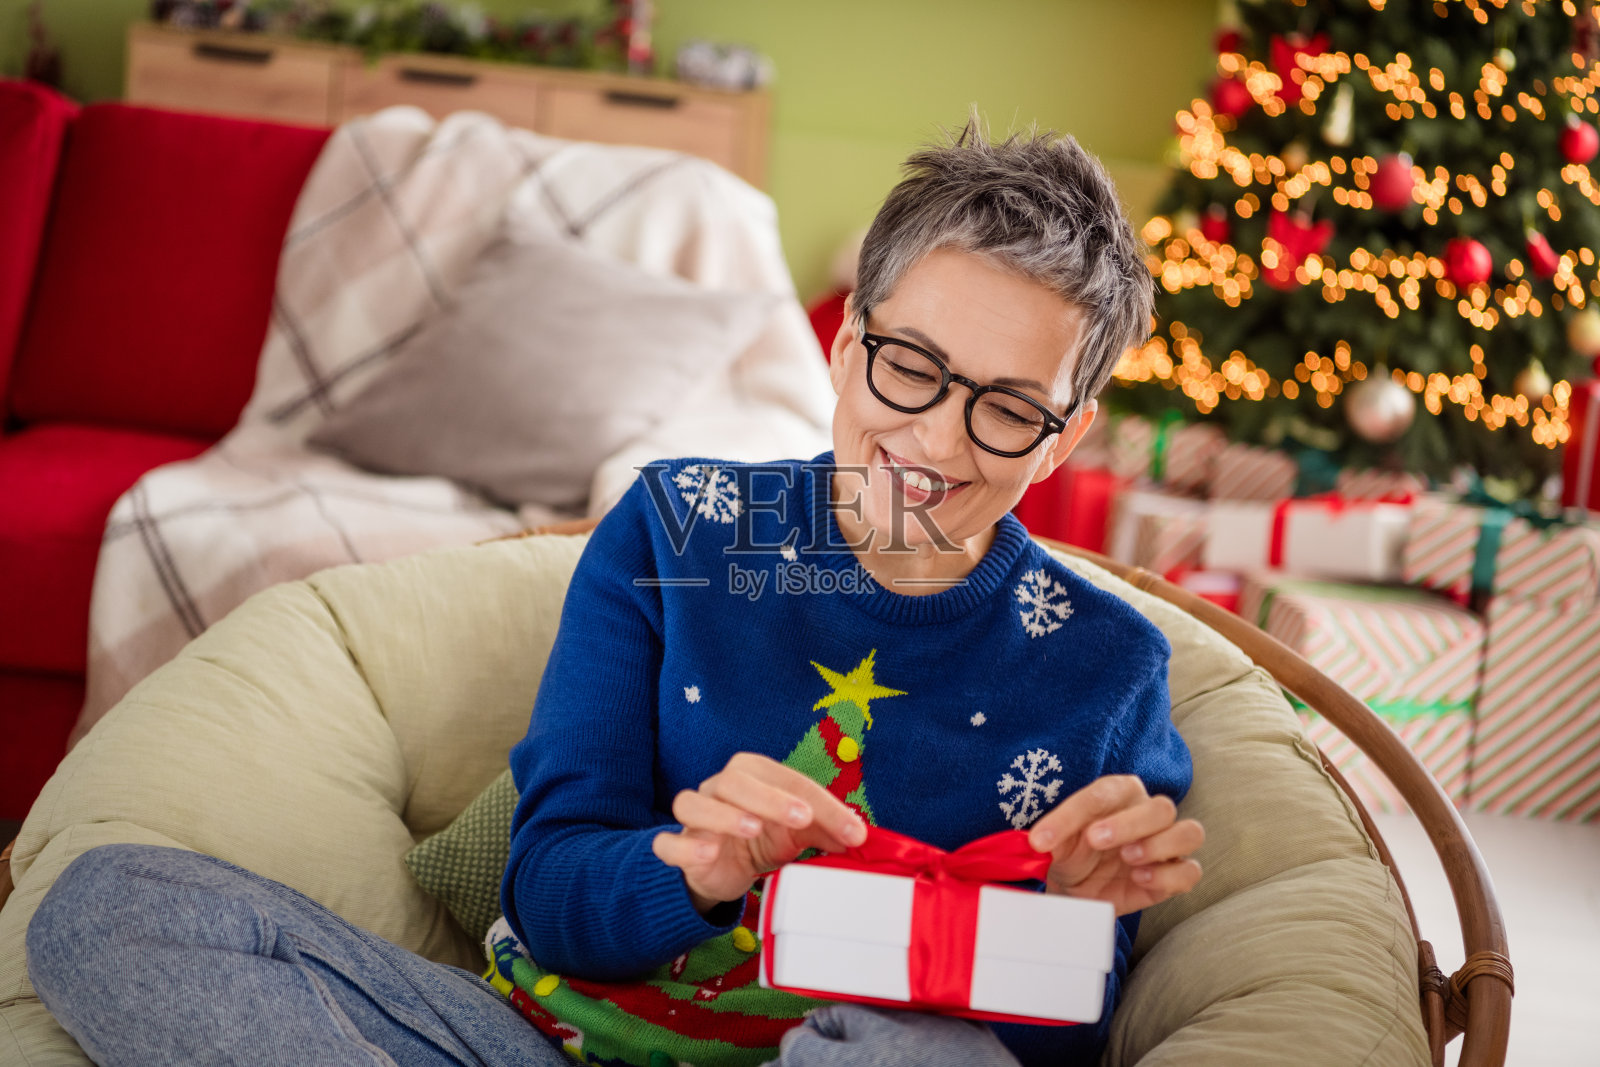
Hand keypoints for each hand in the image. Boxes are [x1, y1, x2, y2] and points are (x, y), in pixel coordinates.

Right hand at [652, 752, 868, 913]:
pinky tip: (708, 852)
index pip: (787, 780)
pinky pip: (668, 843)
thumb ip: (826, 829)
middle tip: (802, 818)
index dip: (821, 804)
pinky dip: (685, 846)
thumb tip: (857, 834)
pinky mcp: (678, 849)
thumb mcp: (797, 834)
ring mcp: (694, 818)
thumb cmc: (760, 840)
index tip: (850, 829)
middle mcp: (719, 789)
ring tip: (752, 829)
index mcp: (753, 776)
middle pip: (734, 781)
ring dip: (723, 815)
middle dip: (770, 798)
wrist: (721, 870)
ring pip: (693, 803)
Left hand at [1026, 774, 1203, 916]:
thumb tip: (1036, 842)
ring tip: (1128, 859)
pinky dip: (1169, 875)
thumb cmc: (1069, 854)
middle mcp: (1148, 813)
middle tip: (1095, 841)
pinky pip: (1190, 871)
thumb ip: (1049, 837)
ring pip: (1190, 832)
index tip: (1042, 839)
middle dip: (1128, 824)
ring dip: (1161, 845)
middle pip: (1161, 808)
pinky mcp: (1173, 876)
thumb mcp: (1053, 844)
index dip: (1074, 813)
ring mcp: (1166, 845)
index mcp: (1118, 793)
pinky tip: (1140, 879)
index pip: (1106, 792)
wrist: (1075, 890)